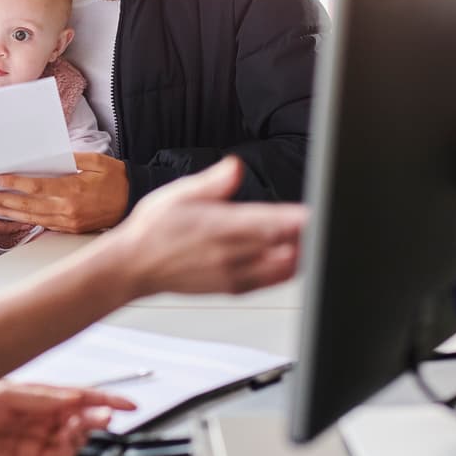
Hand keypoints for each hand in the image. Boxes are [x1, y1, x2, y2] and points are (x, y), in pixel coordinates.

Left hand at [0, 152, 128, 232]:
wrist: (134, 201)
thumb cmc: (116, 178)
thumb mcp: (96, 160)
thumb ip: (70, 159)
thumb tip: (45, 159)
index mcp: (72, 189)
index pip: (33, 186)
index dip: (10, 183)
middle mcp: (67, 209)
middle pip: (25, 205)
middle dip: (0, 201)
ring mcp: (67, 222)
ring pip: (29, 218)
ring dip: (6, 213)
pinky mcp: (69, 230)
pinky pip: (40, 224)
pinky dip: (22, 220)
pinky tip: (9, 216)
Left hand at [0, 381, 134, 455]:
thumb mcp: (5, 393)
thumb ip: (41, 397)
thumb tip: (71, 397)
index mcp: (36, 394)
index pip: (78, 394)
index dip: (104, 398)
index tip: (126, 403)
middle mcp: (39, 415)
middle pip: (81, 416)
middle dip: (97, 415)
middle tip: (106, 416)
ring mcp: (36, 437)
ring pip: (73, 437)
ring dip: (84, 431)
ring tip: (82, 426)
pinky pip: (58, 455)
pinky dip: (68, 449)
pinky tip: (68, 441)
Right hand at [117, 156, 306, 295]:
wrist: (134, 266)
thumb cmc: (153, 229)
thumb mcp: (178, 193)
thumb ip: (212, 182)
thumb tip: (235, 166)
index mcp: (219, 226)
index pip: (270, 224)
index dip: (299, 220)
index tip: (316, 212)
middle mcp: (230, 254)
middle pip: (286, 247)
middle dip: (308, 235)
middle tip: (321, 221)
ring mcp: (233, 275)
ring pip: (284, 268)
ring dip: (302, 254)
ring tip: (311, 237)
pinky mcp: (233, 289)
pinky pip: (271, 282)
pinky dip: (288, 271)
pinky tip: (294, 257)